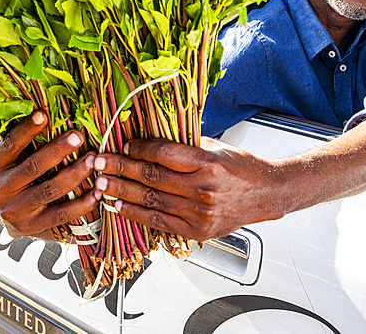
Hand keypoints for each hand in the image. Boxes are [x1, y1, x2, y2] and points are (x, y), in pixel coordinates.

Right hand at [0, 111, 99, 240]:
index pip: (10, 146)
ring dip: (75, 174)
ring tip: (92, 160)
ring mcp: (14, 211)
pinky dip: (81, 204)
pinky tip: (96, 193)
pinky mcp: (30, 227)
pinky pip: (60, 215)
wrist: (10, 217)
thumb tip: (50, 113)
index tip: (43, 114)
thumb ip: (25, 143)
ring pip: (49, 190)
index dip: (26, 130)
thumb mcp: (11, 161)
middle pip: (33, 167)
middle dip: (58, 150)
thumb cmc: (17, 179)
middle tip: (78, 136)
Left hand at [93, 137, 284, 240]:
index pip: (162, 153)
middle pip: (150, 176)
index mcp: (207, 162)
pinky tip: (119, 206)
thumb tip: (149, 136)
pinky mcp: (196, 230)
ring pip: (150, 200)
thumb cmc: (242, 167)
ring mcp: (198, 212)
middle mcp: (202, 189)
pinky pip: (158, 222)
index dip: (137, 148)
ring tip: (101, 184)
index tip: (122, 145)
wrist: (267, 194)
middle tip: (98, 163)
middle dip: (119, 168)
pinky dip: (135, 214)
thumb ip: (184, 144)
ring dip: (121, 191)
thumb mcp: (215, 147)